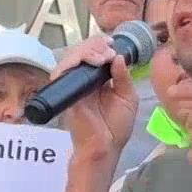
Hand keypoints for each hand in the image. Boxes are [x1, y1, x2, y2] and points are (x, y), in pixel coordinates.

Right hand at [53, 35, 138, 163]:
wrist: (106, 146)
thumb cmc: (115, 127)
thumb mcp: (128, 98)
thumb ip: (123, 77)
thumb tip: (118, 57)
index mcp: (98, 80)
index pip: (94, 55)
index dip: (101, 45)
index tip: (112, 44)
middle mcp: (83, 80)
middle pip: (81, 52)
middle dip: (95, 45)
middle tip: (108, 49)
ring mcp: (73, 85)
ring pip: (71, 57)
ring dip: (88, 50)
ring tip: (103, 55)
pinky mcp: (66, 92)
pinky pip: (63, 71)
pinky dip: (76, 61)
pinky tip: (94, 62)